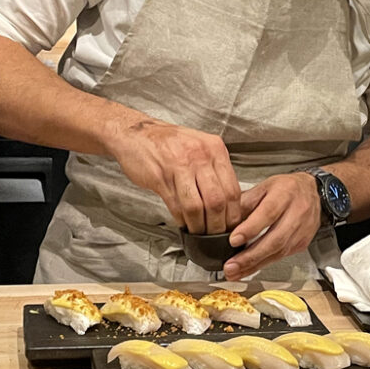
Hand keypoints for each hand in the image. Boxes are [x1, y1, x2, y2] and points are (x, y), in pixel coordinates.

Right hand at [110, 117, 241, 233]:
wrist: (136, 132)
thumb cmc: (169, 143)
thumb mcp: (200, 147)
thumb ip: (215, 169)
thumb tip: (229, 201)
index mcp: (215, 149)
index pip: (233, 189)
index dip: (233, 214)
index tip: (231, 226)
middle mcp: (200, 155)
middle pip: (217, 201)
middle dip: (218, 225)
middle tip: (216, 236)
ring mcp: (180, 165)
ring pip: (197, 206)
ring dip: (199, 226)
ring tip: (199, 233)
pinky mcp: (160, 176)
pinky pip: (176, 205)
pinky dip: (181, 219)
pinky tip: (183, 224)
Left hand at [223, 172, 320, 279]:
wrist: (311, 192)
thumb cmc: (286, 188)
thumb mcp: (263, 186)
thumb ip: (245, 203)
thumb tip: (227, 222)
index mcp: (285, 194)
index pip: (268, 213)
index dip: (250, 228)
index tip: (233, 240)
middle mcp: (297, 212)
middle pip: (275, 239)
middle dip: (251, 256)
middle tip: (231, 266)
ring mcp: (302, 230)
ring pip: (279, 252)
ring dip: (255, 265)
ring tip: (236, 272)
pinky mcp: (302, 243)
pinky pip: (282, 256)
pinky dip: (264, 264)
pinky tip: (249, 268)